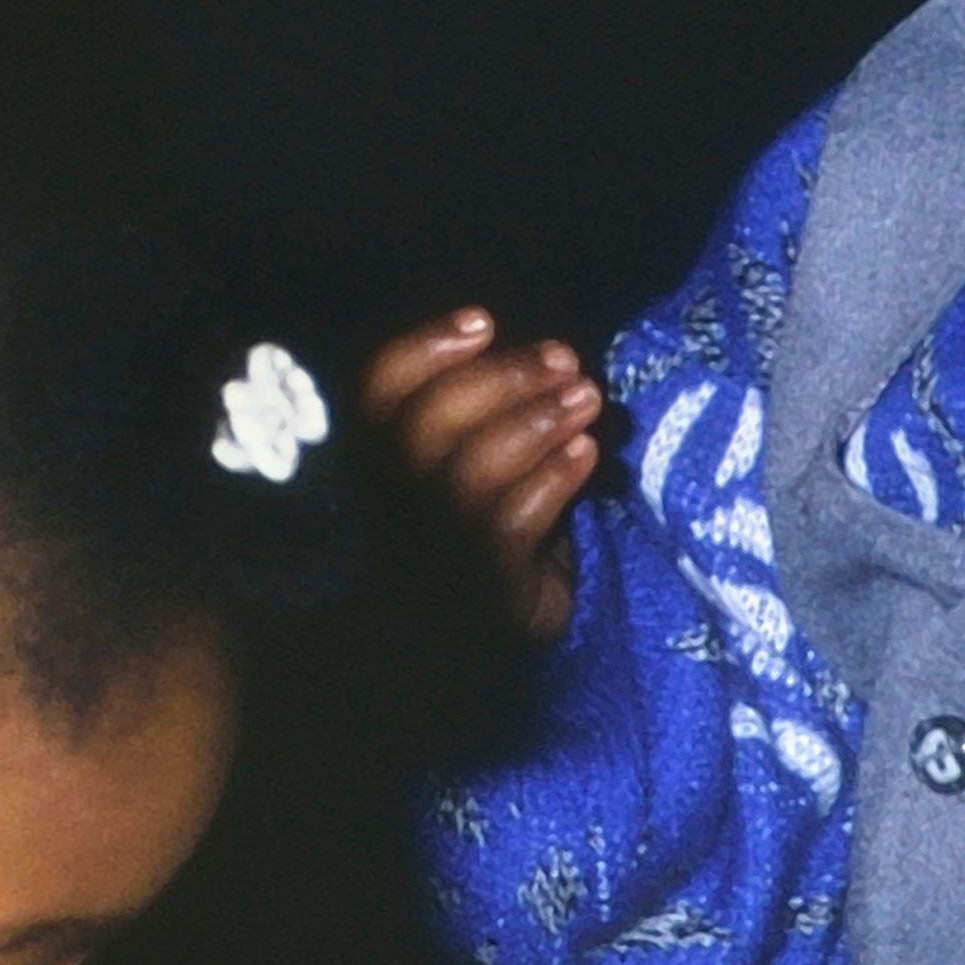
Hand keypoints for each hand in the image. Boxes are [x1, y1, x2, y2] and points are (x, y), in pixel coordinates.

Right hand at [358, 310, 604, 642]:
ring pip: (471, 471)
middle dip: (502, 379)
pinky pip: (511, 523)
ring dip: (537, 421)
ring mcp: (431, 549)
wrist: (487, 644)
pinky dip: (554, 479)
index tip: (485, 320)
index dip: (423, 349)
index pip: (375, 393)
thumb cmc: (492, 535)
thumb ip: (489, 414)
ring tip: (588, 400)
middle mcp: (392, 504)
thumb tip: (549, 359)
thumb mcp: (478, 465)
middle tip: (565, 360)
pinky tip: (589, 456)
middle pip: (426, 425)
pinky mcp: (481, 587)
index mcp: (379, 463)